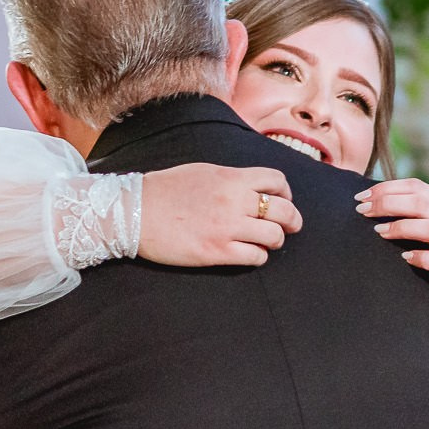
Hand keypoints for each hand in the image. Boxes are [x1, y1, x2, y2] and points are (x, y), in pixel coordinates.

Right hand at [138, 164, 302, 266]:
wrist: (136, 211)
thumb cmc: (165, 190)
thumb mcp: (203, 172)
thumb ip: (231, 179)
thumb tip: (253, 188)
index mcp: (231, 178)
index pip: (276, 181)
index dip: (286, 192)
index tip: (283, 199)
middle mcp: (234, 201)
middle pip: (283, 210)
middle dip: (292, 220)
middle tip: (291, 226)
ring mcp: (227, 228)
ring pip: (274, 236)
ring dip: (275, 240)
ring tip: (268, 241)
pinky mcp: (216, 252)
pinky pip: (255, 257)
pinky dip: (258, 256)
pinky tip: (249, 253)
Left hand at [355, 178, 428, 319]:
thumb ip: (423, 219)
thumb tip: (385, 208)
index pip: (419, 188)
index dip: (389, 188)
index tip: (363, 196)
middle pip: (422, 203)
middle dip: (388, 203)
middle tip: (362, 210)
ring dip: (402, 227)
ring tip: (379, 232)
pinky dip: (422, 258)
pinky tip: (405, 258)